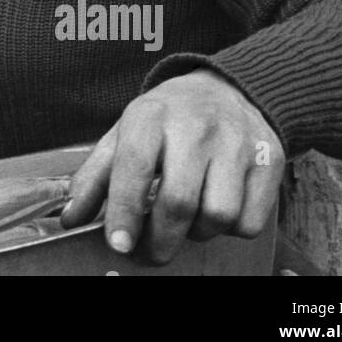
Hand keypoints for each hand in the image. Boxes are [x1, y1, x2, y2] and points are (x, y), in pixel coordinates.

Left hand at [59, 68, 284, 263]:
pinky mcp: (270, 160)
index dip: (123, 211)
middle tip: (148, 252)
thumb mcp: (124, 133)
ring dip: (197, 233)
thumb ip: (95, 176)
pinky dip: (230, 229)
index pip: (134, 167)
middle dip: (159, 240)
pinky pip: (250, 220)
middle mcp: (196, 125)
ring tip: (185, 221)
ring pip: (218, 215)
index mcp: (151, 115)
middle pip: (179, 201)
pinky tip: (216, 208)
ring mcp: (238, 142)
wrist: (228, 88)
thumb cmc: (168, 118)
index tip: (118, 244)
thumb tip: (71, 218)